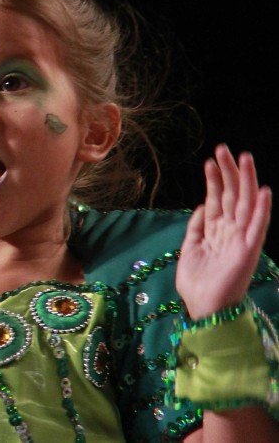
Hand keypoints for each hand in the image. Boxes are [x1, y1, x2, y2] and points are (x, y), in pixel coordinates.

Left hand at [176, 143, 271, 317]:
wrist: (203, 306)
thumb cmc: (196, 281)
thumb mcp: (190, 248)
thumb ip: (196, 227)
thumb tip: (201, 205)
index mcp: (216, 231)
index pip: (217, 199)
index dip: (214, 180)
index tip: (210, 160)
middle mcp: (230, 231)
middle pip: (231, 195)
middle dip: (228, 172)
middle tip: (224, 148)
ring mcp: (241, 239)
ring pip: (245, 204)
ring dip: (246, 181)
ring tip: (245, 158)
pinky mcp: (249, 250)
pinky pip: (258, 226)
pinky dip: (261, 209)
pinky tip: (263, 192)